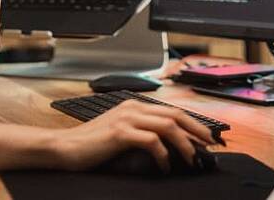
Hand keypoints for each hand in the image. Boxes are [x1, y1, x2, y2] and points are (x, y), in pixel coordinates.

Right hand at [52, 101, 215, 172]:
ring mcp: (126, 118)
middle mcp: (132, 107)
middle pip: (175, 114)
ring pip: (168, 126)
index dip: (192, 123)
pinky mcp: (120, 133)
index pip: (171, 111)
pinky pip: (152, 141)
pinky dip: (163, 155)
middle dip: (197, 129)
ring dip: (185, 144)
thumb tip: (169, 147)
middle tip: (210, 145)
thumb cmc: (90, 146)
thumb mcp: (119, 135)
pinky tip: (164, 166)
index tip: (206, 137)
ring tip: (192, 159)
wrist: (63, 148)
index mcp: (133, 106)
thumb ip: (141, 134)